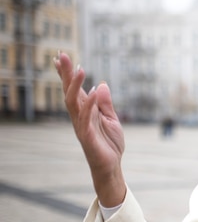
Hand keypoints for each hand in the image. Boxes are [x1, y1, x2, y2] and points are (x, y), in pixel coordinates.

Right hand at [54, 52, 126, 206]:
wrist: (111, 166)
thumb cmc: (109, 144)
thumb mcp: (111, 119)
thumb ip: (105, 104)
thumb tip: (101, 84)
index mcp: (85, 111)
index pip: (74, 90)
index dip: (67, 74)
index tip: (61, 57)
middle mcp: (80, 116)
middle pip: (69, 91)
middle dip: (66, 74)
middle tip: (62, 55)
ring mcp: (82, 125)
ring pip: (73, 102)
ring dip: (75, 85)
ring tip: (80, 69)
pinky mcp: (87, 136)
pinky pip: (86, 117)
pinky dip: (90, 104)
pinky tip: (93, 91)